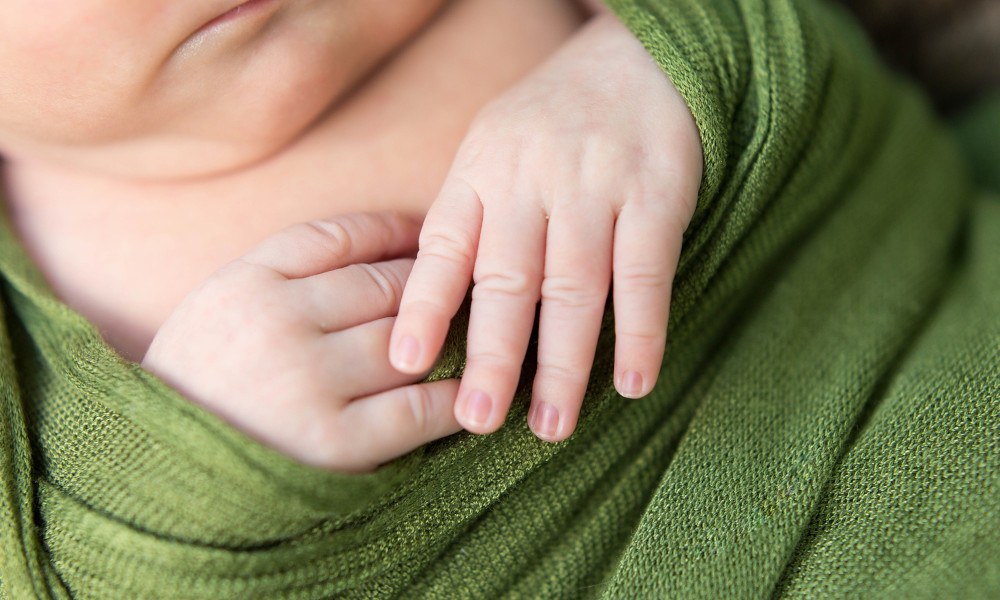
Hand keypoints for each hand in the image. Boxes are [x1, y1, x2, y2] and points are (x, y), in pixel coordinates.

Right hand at [143, 212, 461, 471]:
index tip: (429, 235)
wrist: (155, 473)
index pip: (342, 236)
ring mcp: (308, 381)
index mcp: (247, 282)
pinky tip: (461, 394)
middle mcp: (279, 321)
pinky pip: (416, 407)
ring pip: (408, 338)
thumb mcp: (218, 307)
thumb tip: (382, 248)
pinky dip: (449, 398)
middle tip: (463, 290)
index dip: (395, 231)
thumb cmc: (198, 385)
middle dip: (431, 285)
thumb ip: (284, 274)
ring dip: (447, 337)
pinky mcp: (333, 442)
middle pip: (386, 284)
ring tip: (470, 338)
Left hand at [388, 13, 701, 441]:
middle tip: (479, 420)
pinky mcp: (656, 192)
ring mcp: (594, 185)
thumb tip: (433, 309)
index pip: (444, 247)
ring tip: (551, 424)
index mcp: (481, 172)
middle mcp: (530, 179)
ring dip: (564, 363)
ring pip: (573, 287)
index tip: (404, 364)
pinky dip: (640, 331)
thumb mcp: (492, 152)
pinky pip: (646, 272)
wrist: (640, 56)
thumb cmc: (553, 122)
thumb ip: (469, 219)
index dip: (423, 307)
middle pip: (507, 281)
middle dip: (492, 357)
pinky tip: (634, 381)